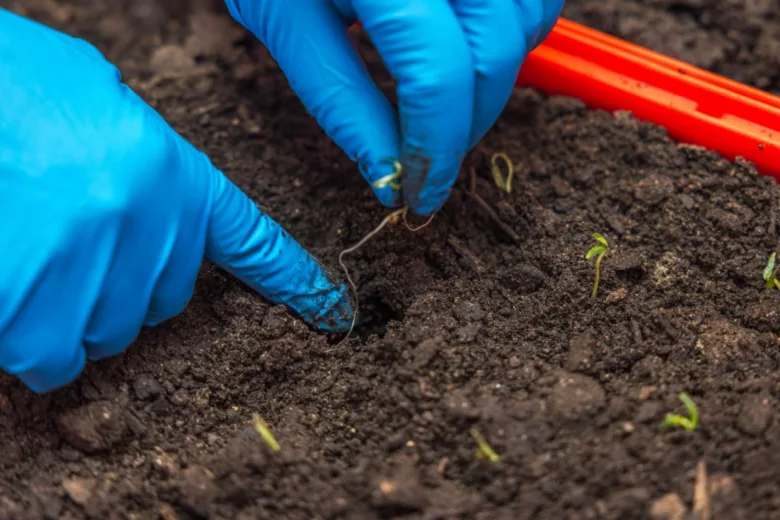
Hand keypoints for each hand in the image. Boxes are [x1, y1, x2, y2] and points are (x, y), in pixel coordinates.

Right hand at [0, 9, 351, 392]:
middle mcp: (147, 221)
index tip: (330, 312)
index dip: (292, 281)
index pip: (253, 242)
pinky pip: (47, 356)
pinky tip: (11, 290)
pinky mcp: (33, 302)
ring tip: (29, 262)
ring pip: (104, 337)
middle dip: (121, 292)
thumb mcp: (97, 105)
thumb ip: (141, 169)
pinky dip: (27, 339)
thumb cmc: (13, 86)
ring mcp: (91, 264)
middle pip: (161, 305)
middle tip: (72, 250)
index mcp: (171, 171)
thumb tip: (151, 216)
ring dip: (69, 318)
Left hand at [225, 0, 564, 214]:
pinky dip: (516, 33)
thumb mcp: (286, 20)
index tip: (420, 192)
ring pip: (529, 23)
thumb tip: (388, 176)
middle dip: (468, 126)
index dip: (436, 148)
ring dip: (497, 80)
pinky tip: (470, 49)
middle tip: (433, 160)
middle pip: (494, 53)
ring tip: (446, 101)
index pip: (436, 72)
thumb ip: (340, 99)